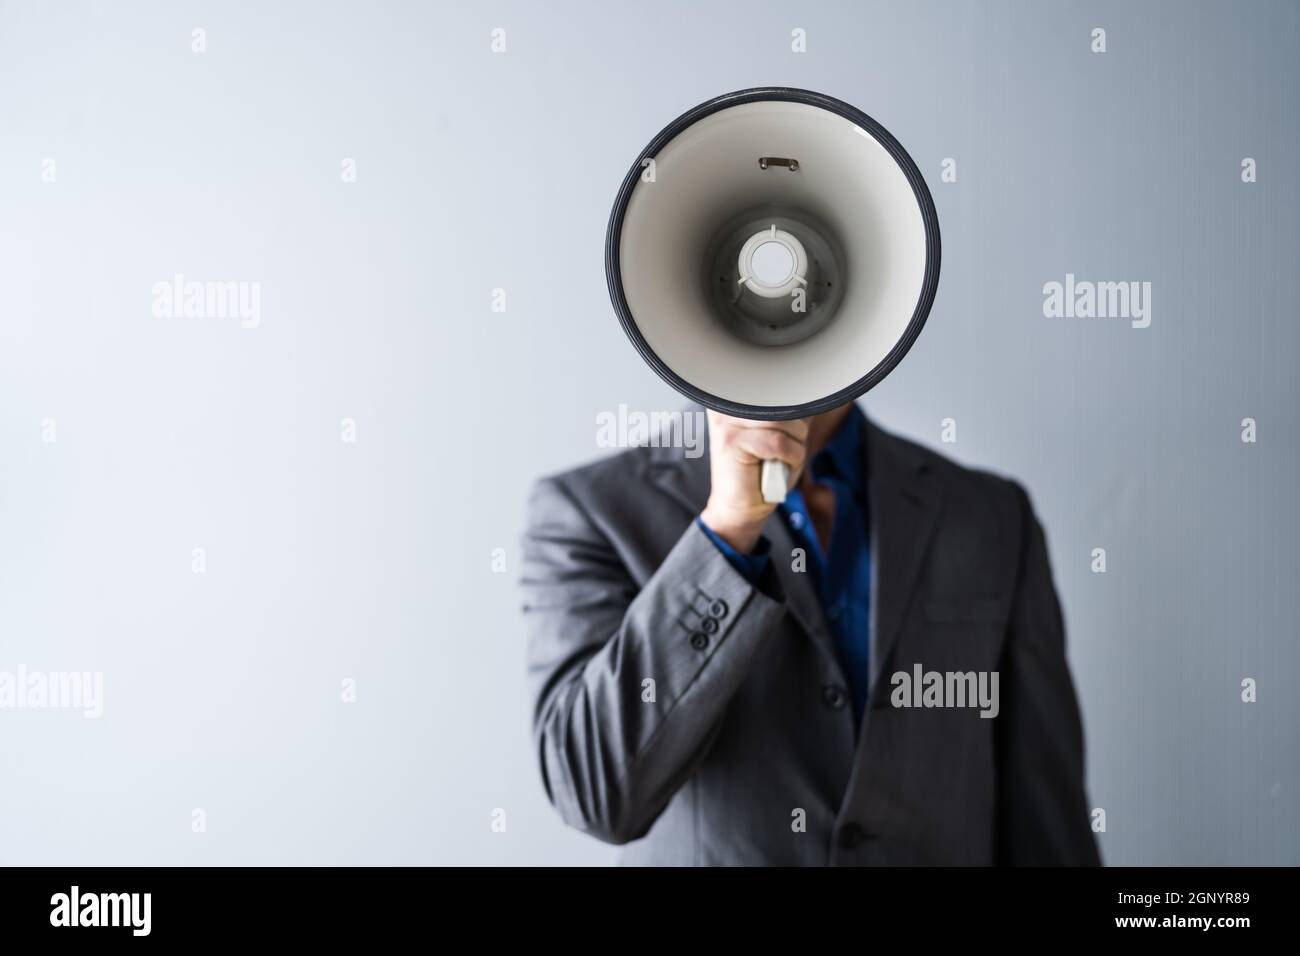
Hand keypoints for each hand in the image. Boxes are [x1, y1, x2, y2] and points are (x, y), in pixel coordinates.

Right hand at [699, 411, 809, 552]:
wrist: (741, 509)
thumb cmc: (763, 473)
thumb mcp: (779, 436)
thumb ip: (787, 414)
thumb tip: (809, 397)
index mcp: (738, 400)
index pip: (780, 389)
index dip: (794, 410)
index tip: (790, 433)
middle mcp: (728, 406)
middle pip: (785, 404)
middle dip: (796, 433)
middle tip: (781, 453)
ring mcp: (727, 423)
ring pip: (783, 422)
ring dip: (794, 447)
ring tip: (777, 461)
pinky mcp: (733, 441)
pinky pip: (778, 442)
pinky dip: (790, 459)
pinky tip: (777, 470)